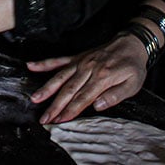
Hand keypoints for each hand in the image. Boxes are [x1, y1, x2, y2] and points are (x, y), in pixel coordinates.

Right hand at [27, 33, 147, 123]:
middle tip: (44, 118)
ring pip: (60, 77)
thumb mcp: (133, 84)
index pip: (83, 98)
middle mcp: (88, 69)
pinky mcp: (77, 57)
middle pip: (68, 90)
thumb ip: (115, 96)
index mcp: (102, 78)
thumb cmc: (133, 67)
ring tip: (35, 98)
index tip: (59, 121)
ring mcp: (81, 62)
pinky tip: (31, 66)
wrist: (131, 44)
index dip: (70, 111)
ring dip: (47, 89)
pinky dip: (44, 64)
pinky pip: (58, 60)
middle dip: (55, 106)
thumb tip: (97, 106)